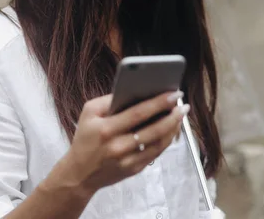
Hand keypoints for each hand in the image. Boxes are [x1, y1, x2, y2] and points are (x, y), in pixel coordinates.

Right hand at [58, 91, 188, 193]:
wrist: (79, 174)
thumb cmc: (85, 138)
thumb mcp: (88, 113)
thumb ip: (108, 100)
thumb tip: (134, 90)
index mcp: (106, 129)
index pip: (138, 113)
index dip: (159, 103)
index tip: (174, 93)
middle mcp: (117, 146)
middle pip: (153, 130)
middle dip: (172, 116)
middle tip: (183, 105)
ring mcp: (127, 161)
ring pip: (158, 143)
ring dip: (173, 128)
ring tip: (180, 115)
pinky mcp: (134, 170)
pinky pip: (155, 153)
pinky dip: (166, 140)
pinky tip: (171, 129)